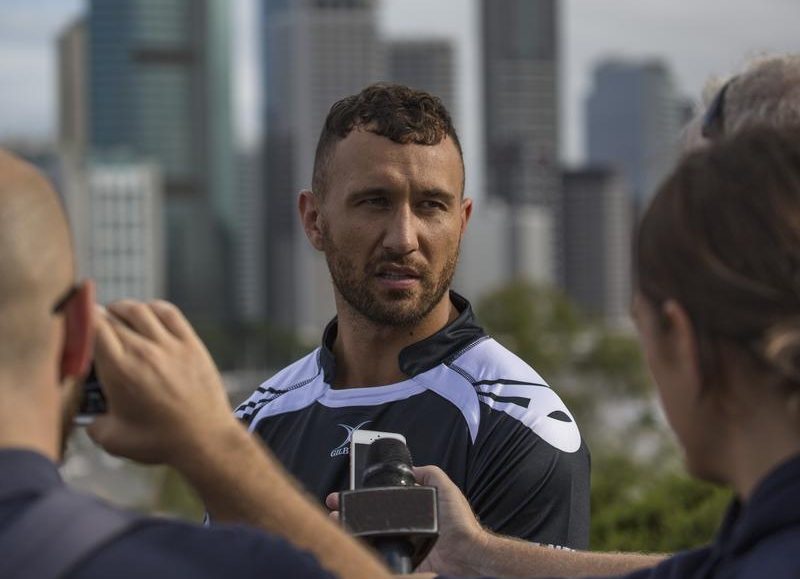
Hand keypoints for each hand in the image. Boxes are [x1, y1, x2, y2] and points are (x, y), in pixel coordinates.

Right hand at [87, 300, 238, 466]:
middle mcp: (143, 351)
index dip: (82, 320)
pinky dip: (153, 307)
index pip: (94, 327)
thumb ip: (93, 424)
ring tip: (117, 315)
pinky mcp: (191, 344)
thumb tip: (89, 416)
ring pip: (140, 310)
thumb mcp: (113, 440)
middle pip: (114, 317)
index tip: (79, 326)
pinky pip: (169, 313)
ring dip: (123, 308)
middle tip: (96, 327)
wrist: (205, 439)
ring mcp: (170, 345)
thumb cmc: (160, 442)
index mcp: (119, 369)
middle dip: (100, 317)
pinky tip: (147, 314)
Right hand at [325, 465, 485, 574]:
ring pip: (367, 536)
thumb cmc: (458, 521)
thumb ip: (428, 474)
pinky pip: (377, 555)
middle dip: (348, 511)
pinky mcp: (400, 560)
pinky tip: (349, 542)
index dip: (362, 496)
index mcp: (410, 509)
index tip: (346, 492)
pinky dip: (362, 550)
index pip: (379, 501)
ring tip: (335, 521)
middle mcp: (402, 525)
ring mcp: (399, 543)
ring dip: (348, 528)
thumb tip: (410, 467)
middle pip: (368, 517)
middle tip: (334, 507)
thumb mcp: (445, 487)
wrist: (466, 552)